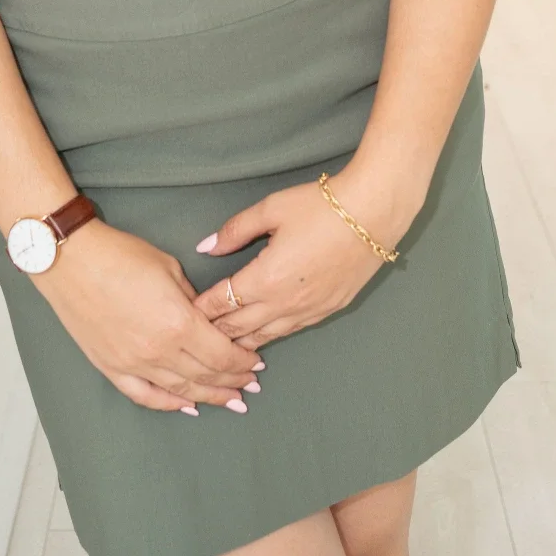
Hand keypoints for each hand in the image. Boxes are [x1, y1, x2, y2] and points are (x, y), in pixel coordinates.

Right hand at [33, 219, 263, 414]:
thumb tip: (206, 316)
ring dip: (208, 397)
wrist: (71, 261)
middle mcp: (159, 351)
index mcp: (178, 322)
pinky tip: (186, 406)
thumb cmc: (121, 255)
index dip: (242, 362)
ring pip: (180, 390)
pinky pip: (145, 395)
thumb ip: (192, 298)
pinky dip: (168, 404)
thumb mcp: (169, 267)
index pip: (221, 354)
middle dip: (232, 382)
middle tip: (251, 387)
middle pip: (205, 375)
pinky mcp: (111, 368)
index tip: (256, 364)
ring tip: (230, 401)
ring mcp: (133, 364)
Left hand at [192, 170, 393, 347]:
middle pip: (239, 328)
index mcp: (265, 278)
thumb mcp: (272, 209)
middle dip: (214, 334)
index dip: (201, 310)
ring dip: (240, 343)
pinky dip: (269, 338)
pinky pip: (289, 332)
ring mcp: (307, 311)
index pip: (222, 303)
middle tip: (194, 337)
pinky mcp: (327, 311)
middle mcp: (284, 303)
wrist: (372, 214)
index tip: (184, 315)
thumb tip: (207, 246)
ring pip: (264, 337)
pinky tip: (262, 340)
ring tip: (221, 348)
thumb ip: (236, 230)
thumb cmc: (321, 207)